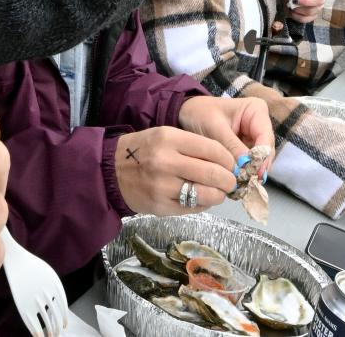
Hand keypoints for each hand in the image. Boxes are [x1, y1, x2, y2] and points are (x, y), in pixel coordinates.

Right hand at [114, 126, 237, 215]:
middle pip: (214, 173)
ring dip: (219, 195)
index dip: (229, 160)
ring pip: (207, 194)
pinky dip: (202, 204)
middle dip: (229, 180)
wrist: (112, 169)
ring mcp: (163, 186)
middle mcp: (166, 161)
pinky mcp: (161, 207)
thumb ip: (193, 146)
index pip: (213, 149)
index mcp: (169, 138)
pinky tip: (199, 198)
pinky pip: (194, 208)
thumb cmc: (144, 149)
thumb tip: (228, 163)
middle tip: (230, 182)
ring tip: (217, 192)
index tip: (232, 165)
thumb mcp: (165, 136)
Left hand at [178, 96, 274, 174]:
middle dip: (257, 167)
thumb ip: (231, 145)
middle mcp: (260, 124)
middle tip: (247, 182)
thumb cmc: (200, 113)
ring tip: (240, 184)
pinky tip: (236, 181)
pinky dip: (244, 171)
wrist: (188, 113)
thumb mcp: (214, 127)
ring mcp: (255, 138)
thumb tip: (247, 166)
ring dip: (251, 171)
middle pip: (265, 151)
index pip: (265, 137)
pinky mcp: (247, 149)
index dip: (262, 157)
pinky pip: (250, 163)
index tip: (255, 173)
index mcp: (256, 111)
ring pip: (260, 160)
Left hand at [287, 0, 323, 23]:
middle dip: (306, 1)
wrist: (287, 1)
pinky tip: (292, 12)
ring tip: (291, 6)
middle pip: (319, 1)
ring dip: (298, 9)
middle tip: (295, 0)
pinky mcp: (311, 17)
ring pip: (310, 11)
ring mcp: (316, 9)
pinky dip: (296, 16)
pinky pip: (305, 19)